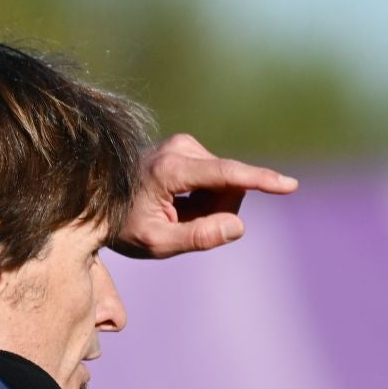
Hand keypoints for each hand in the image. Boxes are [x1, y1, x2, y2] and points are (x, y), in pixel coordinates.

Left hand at [111, 134, 297, 258]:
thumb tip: (238, 226)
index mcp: (170, 171)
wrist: (98, 201)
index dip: (260, 180)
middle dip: (218, 212)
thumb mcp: (156, 244)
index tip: (289, 185)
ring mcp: (184, 144)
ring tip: (175, 214)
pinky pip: (217, 178)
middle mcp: (180, 149)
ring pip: (226, 183)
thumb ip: (198, 237)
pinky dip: (204, 197)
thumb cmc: (124, 226)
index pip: (226, 175)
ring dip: (210, 206)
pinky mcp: (187, 146)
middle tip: (181, 225)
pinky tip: (177, 202)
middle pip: (230, 185)